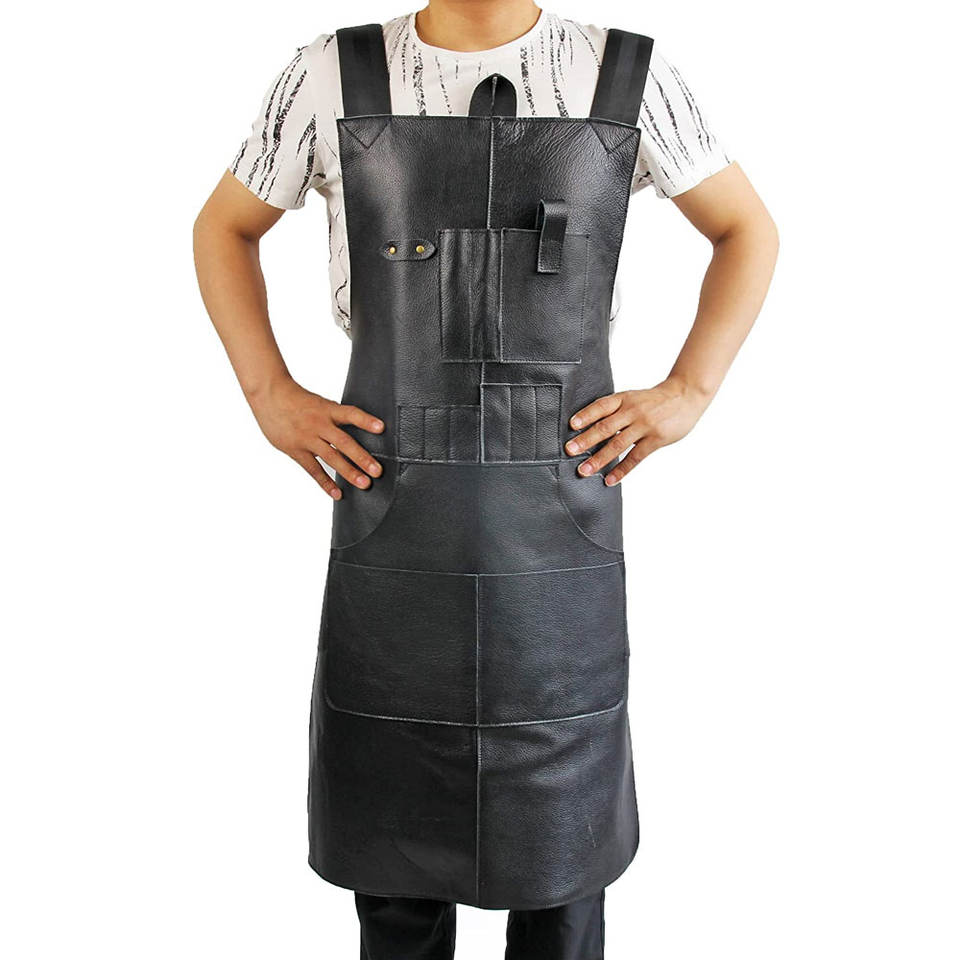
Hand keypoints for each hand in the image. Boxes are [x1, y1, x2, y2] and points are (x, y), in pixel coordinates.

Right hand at [250, 377, 383, 498]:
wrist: (269, 395)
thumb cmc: (297, 399)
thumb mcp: (319, 403)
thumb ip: (334, 417)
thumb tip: (353, 433)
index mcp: (327, 410)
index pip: (350, 414)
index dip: (366, 421)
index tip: (381, 428)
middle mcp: (318, 424)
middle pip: (343, 442)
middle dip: (361, 457)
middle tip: (377, 471)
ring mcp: (306, 438)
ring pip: (331, 458)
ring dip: (348, 472)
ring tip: (364, 484)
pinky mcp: (295, 450)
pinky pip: (313, 469)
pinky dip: (325, 482)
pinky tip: (337, 493)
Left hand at [565, 377, 710, 484]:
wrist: (685, 396)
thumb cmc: (654, 400)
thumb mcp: (633, 398)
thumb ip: (615, 411)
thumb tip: (590, 428)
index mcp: (624, 399)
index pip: (601, 406)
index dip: (586, 415)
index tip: (571, 425)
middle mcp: (632, 411)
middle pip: (606, 427)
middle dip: (586, 440)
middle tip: (569, 451)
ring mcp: (644, 425)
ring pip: (618, 444)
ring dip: (599, 459)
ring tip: (584, 471)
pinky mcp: (656, 439)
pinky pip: (635, 457)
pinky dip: (622, 470)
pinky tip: (610, 479)